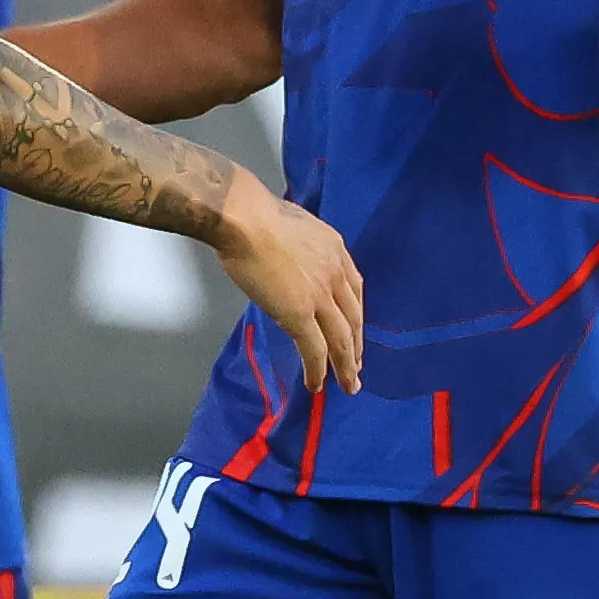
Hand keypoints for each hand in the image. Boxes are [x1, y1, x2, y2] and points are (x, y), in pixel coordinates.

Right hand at [210, 167, 363, 393]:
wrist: (242, 217)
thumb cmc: (252, 213)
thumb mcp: (292, 224)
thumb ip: (299, 246)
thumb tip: (285, 259)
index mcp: (335, 250)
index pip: (354, 289)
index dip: (354, 314)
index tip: (354, 329)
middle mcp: (335, 274)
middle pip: (353, 318)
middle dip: (356, 346)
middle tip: (356, 368)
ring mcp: (320, 296)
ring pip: (341, 339)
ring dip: (346, 366)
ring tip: (348, 385)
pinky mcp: (299, 314)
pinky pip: (314, 349)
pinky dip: (318, 370)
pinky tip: (316, 384)